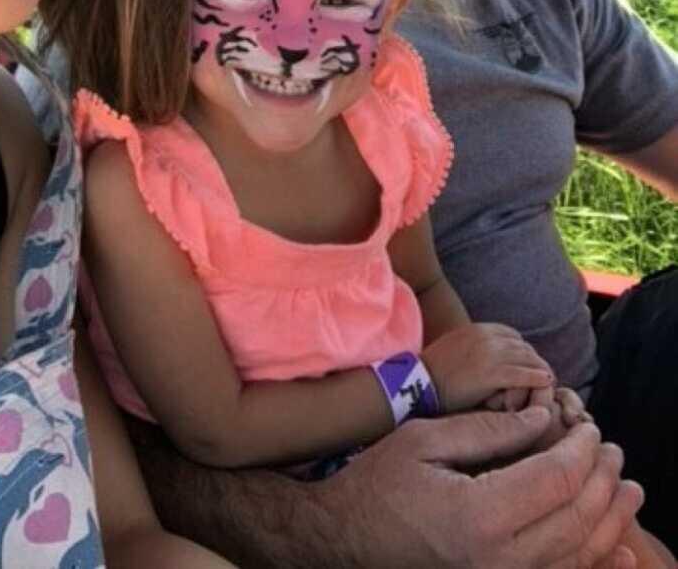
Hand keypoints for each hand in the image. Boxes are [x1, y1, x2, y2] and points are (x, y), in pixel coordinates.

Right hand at [313, 407, 642, 568]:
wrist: (346, 538)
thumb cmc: (379, 481)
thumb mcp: (426, 440)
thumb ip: (489, 430)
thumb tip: (543, 419)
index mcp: (479, 515)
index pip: (556, 480)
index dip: (582, 450)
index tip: (589, 426)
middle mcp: (498, 559)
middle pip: (577, 519)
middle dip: (603, 480)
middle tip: (613, 449)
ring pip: (578, 555)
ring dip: (610, 520)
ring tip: (628, 490)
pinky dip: (594, 560)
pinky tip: (615, 546)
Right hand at [422, 322, 553, 411]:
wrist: (417, 383)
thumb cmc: (435, 373)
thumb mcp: (457, 349)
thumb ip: (477, 349)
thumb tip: (494, 361)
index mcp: (478, 329)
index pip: (514, 336)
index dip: (523, 353)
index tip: (525, 369)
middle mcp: (486, 337)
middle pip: (525, 348)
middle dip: (535, 364)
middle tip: (540, 382)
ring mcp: (490, 353)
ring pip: (529, 360)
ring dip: (540, 373)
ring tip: (544, 389)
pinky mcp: (491, 373)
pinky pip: (525, 375)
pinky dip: (537, 381)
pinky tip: (545, 387)